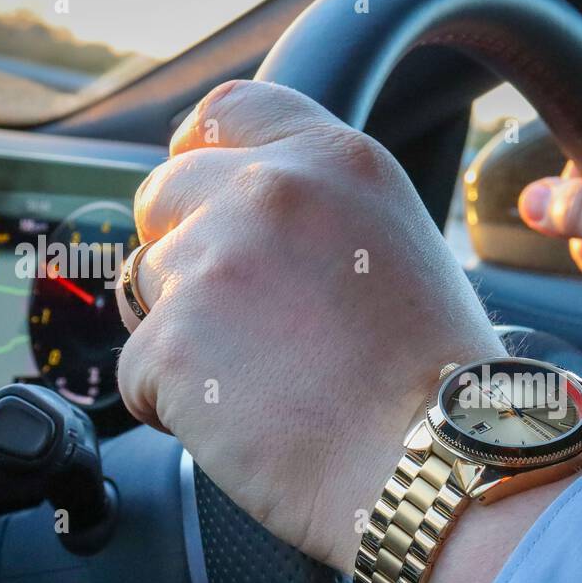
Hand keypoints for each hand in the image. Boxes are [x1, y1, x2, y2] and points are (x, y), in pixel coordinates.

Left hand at [117, 80, 502, 571]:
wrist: (443, 469)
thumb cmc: (441, 384)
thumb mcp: (401, 249)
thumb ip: (320, 214)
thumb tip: (242, 221)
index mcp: (336, 162)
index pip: (228, 113)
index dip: (200, 154)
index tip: (195, 191)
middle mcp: (271, 193)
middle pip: (166, 195)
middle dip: (183, 253)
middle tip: (241, 321)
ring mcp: (216, 264)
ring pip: (146, 286)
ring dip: (184, 334)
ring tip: (266, 385)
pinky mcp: (174, 345)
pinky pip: (138, 371)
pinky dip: (175, 405)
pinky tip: (250, 426)